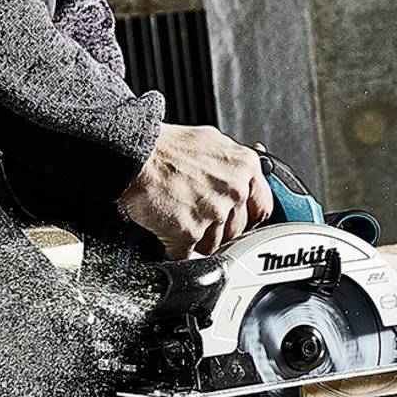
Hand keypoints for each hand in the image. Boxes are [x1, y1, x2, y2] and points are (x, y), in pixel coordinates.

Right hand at [116, 125, 275, 259]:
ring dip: (195, 237)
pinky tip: (166, 228)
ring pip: (212, 245)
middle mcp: (233, 190)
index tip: (239, 221)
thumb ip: (231, 163)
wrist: (134, 155)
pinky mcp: (189, 233)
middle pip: (235, 230)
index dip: (248, 217)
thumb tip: (240, 173)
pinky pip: (186, 255)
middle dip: (217, 227)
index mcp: (244, 166)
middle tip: (195, 212)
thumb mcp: (211, 141)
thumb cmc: (165, 147)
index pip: (262, 207)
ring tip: (177, 214)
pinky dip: (174, 247)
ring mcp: (213, 213)